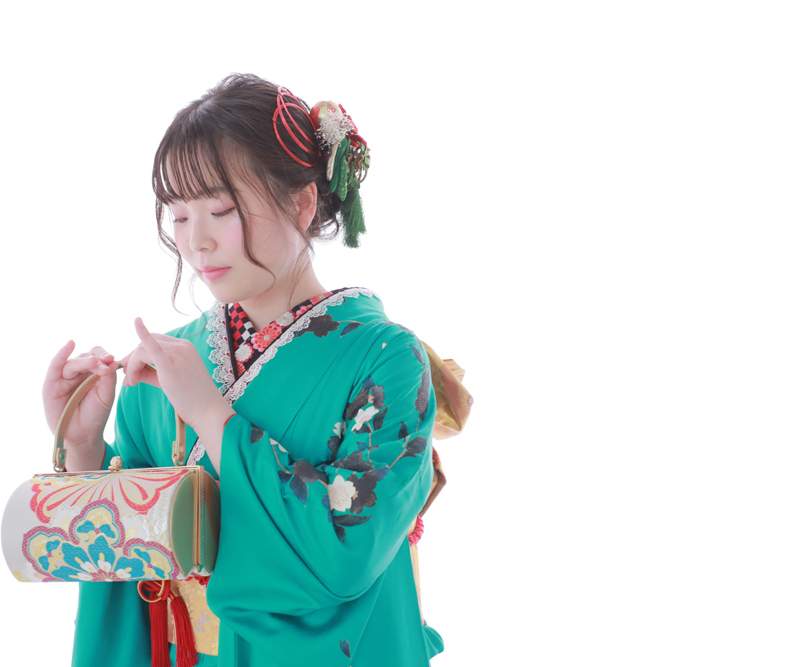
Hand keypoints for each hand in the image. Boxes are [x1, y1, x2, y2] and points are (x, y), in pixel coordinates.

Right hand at [43, 341, 117, 454]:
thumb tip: (112, 360)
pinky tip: (70, 344)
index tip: (113, 359)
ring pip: (74, 362)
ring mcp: (64, 378)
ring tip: (95, 362)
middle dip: (97, 359)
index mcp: (93, 373)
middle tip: (106, 362)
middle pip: (87, 357)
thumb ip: (108, 378)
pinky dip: (61, 354)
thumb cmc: (95, 414)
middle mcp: (78, 373)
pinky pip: (55, 366)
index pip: (99, 357)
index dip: (105, 356)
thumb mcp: (106, 395)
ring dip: (85, 361)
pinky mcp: (51, 384)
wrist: (83, 435)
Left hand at [122, 318, 233, 439]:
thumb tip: (130, 371)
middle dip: (132, 359)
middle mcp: (182, 346)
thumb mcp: (169, 381)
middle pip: (145, 344)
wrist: (207, 411)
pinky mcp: (171, 365)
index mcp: (185, 347)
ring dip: (131, 366)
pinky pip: (152, 346)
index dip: (138, 354)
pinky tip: (136, 322)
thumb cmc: (192, 399)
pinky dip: (143, 333)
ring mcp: (178, 354)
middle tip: (128, 379)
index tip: (132, 371)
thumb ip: (149, 373)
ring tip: (131, 383)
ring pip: (142, 350)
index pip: (154, 341)